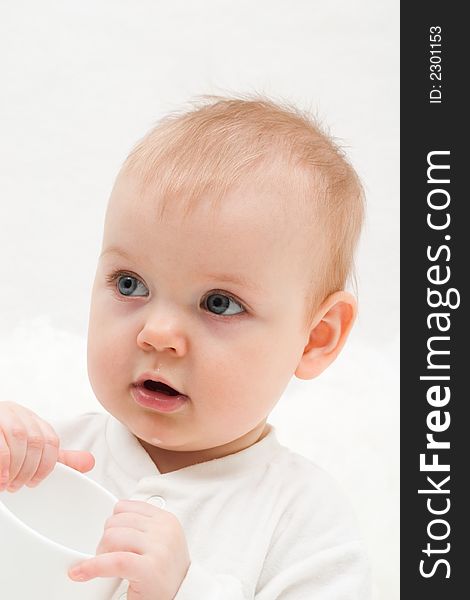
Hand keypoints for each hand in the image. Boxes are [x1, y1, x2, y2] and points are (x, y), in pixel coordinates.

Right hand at [0, 401, 94, 491]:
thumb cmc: (5, 445)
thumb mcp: (31, 449)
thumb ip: (56, 458)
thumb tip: (89, 462)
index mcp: (32, 419)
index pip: (51, 440)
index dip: (47, 465)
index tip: (36, 483)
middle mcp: (18, 413)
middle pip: (35, 439)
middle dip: (29, 468)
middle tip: (19, 486)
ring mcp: (2, 415)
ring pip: (19, 438)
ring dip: (15, 467)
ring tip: (8, 484)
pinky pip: (0, 443)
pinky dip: (2, 463)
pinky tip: (0, 479)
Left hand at [68, 500, 190, 599]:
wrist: (182, 598)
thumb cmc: (166, 574)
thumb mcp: (161, 541)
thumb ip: (143, 526)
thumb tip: (111, 520)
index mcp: (166, 519)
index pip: (125, 507)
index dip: (112, 524)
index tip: (111, 540)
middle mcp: (164, 530)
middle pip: (116, 521)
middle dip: (105, 540)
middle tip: (108, 558)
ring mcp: (159, 548)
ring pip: (112, 536)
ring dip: (101, 554)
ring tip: (107, 568)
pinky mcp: (149, 568)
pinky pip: (114, 560)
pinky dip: (92, 567)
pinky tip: (80, 573)